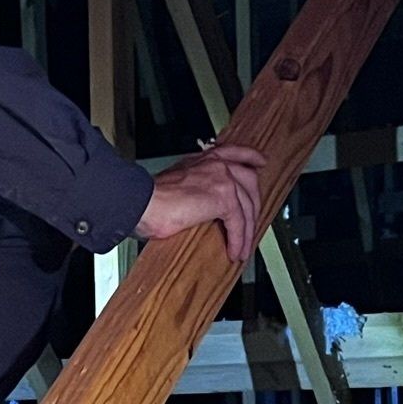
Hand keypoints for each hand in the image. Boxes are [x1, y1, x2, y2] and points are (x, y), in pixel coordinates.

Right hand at [134, 142, 265, 263]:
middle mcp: (216, 164)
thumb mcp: (175, 186)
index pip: (234, 152)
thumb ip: (192, 188)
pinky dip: (238, 240)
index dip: (251, 158)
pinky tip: (234, 251)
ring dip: (247, 232)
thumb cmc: (148, 200)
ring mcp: (222, 179)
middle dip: (254, 207)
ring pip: (247, 207)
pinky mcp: (223, 198)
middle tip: (253, 225)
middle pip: (250, 183)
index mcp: (204, 159)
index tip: (260, 162)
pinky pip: (238, 223)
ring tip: (242, 249)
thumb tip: (196, 208)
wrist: (142, 202)